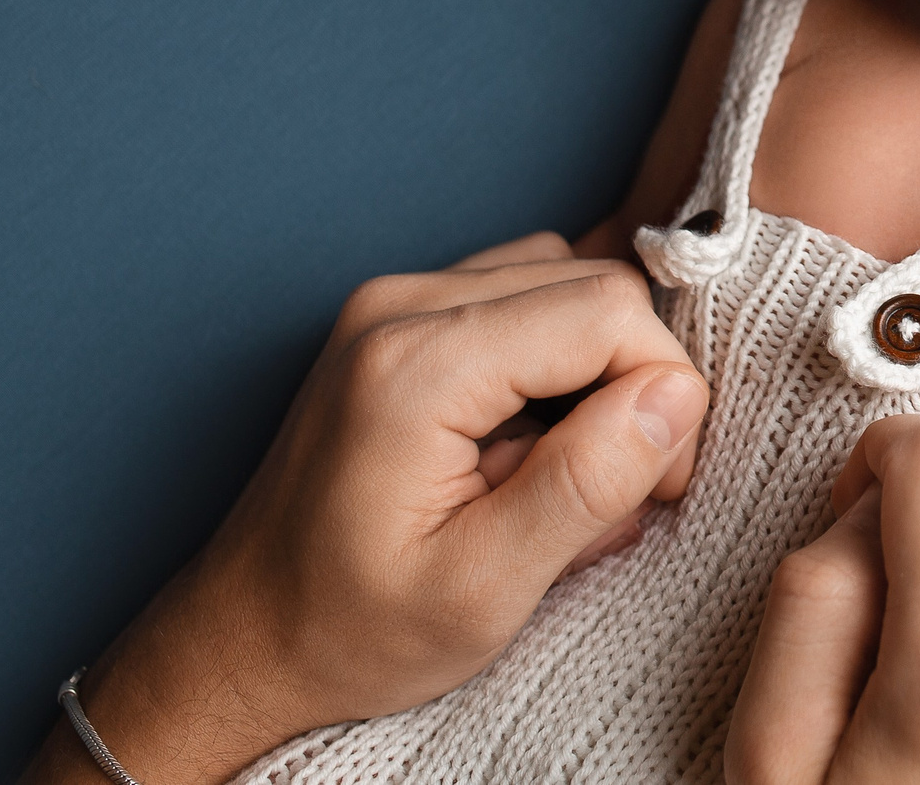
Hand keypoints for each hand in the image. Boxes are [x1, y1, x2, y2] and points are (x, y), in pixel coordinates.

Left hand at [23, 233, 707, 784]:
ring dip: (596, 368)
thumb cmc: (351, 631)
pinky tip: (530, 440)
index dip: (663, 391)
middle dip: (636, 381)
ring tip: (567, 468)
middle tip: (624, 488)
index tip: (659, 484)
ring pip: (564, 279)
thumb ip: (585, 482)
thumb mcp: (483, 588)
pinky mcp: (396, 317)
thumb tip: (677, 396)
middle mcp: (399, 304)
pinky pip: (521, 294)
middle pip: (592, 284)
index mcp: (416, 364)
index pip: (608, 310)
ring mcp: (391, 302)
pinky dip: (555, 359)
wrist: (242, 640)